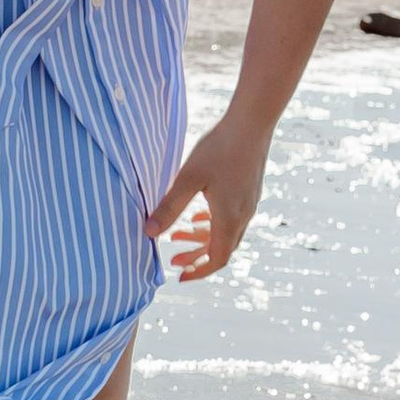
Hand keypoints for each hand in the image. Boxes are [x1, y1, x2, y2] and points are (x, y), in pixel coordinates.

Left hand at [146, 114, 269, 281]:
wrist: (252, 123)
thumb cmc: (219, 149)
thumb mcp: (187, 179)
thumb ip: (169, 207)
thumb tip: (147, 233)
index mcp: (229, 218)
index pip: (217, 258)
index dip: (198, 271)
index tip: (179, 276)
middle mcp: (243, 215)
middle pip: (221, 248)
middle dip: (196, 256)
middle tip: (173, 260)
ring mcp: (249, 203)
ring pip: (226, 232)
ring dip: (202, 237)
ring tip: (177, 233)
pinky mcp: (249, 190)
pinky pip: (232, 217)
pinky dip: (213, 223)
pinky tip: (198, 215)